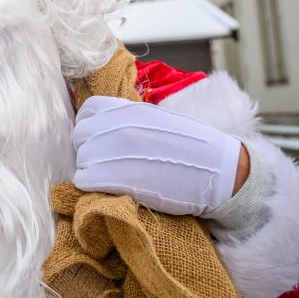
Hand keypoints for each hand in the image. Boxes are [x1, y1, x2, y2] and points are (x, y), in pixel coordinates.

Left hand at [72, 96, 241, 216]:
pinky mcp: (116, 177)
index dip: (91, 128)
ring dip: (91, 170)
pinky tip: (109, 188)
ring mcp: (115, 150)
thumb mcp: (159, 119)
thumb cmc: (194, 147)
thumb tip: (108, 126)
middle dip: (89, 150)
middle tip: (107, 164)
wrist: (219, 171)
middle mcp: (117, 126)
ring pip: (80, 160)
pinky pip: (84, 180)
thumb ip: (131, 119)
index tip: (100, 141)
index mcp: (128, 109)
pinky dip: (91, 186)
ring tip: (111, 178)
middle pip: (79, 138)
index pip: (87, 112)